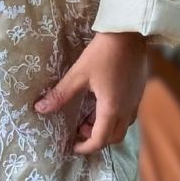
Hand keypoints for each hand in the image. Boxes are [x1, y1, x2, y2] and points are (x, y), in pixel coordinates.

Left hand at [33, 31, 148, 155]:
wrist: (130, 33)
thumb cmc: (103, 53)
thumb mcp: (79, 73)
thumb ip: (61, 94)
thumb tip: (40, 108)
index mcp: (112, 108)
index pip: (99, 140)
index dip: (85, 147)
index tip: (72, 145)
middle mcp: (127, 109)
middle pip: (114, 137)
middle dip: (96, 138)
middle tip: (79, 129)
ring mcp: (136, 101)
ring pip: (123, 126)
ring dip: (106, 127)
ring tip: (89, 116)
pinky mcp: (139, 91)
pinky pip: (128, 114)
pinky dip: (114, 116)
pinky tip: (103, 101)